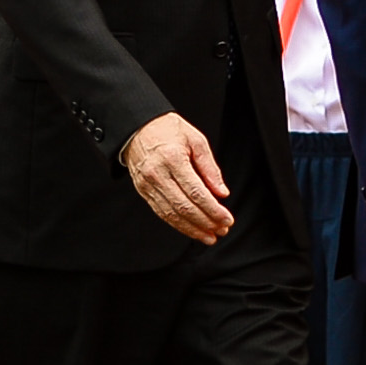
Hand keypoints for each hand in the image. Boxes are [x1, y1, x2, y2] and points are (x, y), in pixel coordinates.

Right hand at [121, 112, 232, 243]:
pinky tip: (192, 230)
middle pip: (184, 207)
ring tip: (210, 236)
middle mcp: (158, 174)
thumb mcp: (196, 140)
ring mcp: (148, 185)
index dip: (213, 210)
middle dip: (206, 222)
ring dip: (193, 229)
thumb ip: (210, 168)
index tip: (227, 219)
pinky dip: (178, 225)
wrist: (138, 128)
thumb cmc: (169, 131)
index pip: (196, 193)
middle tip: (222, 230)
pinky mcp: (143, 192)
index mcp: (173, 159)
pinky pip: (162, 213)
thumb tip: (222, 193)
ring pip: (172, 215)